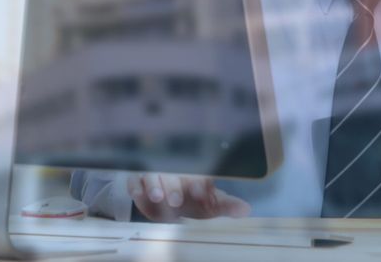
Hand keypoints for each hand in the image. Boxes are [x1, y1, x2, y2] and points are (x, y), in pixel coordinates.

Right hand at [126, 173, 249, 221]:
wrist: (169, 203)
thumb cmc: (192, 201)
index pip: (197, 173)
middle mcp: (174, 170)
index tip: (201, 192)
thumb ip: (226, 206)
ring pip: (152, 174)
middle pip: (172, 173)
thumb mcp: (210, 205)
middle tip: (176, 200)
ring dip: (154, 184)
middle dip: (174, 186)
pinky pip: (134, 181)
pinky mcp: (138, 182)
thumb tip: (246, 210)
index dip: (199, 182)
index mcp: (194, 172)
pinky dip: (135, 187)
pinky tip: (137, 194)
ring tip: (157, 196)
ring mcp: (155, 174)